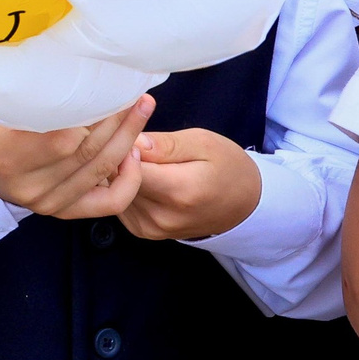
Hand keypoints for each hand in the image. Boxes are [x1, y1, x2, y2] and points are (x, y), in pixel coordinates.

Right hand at [0, 96, 154, 219]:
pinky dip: (129, 179)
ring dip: (129, 138)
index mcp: (9, 157)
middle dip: (118, 119)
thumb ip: (30, 99)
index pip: (63, 138)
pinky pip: (110, 202)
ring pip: (103, 170)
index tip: (106, 86)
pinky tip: (134, 153)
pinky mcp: (63, 212)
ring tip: (140, 110)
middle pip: (88, 152)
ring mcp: (49, 203)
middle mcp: (31, 186)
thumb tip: (72, 71)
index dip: (91, 113)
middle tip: (133, 92)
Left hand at [120, 128, 261, 241]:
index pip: (127, 166)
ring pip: (114, 191)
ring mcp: (150, 227)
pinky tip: (138, 173)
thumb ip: (165, 143)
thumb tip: (133, 142)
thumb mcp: (203, 143)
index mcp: (178, 190)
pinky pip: (120, 202)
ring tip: (135, 154)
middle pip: (117, 180)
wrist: (244, 206)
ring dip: (117, 171)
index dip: (119, 144)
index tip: (122, 128)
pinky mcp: (143, 231)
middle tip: (124, 136)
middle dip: (115, 155)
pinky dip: (122, 186)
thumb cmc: (227, 167)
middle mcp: (161, 216)